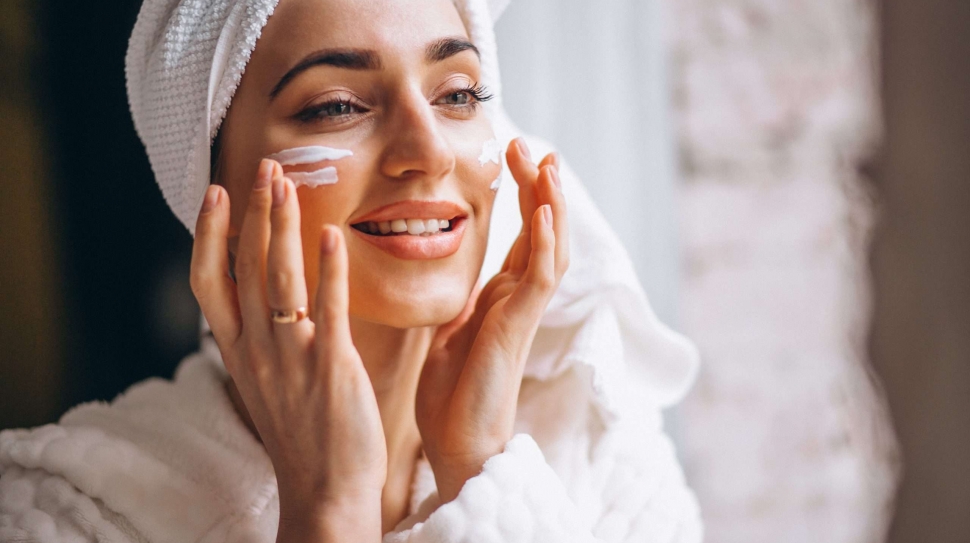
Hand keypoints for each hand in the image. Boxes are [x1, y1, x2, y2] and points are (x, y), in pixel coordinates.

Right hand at [190, 159, 384, 542]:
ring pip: (279, 278)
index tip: (216, 192)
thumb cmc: (302, 433)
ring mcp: (291, 357)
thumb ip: (261, 336)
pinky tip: (333, 235)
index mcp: (237, 351)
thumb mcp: (265, 381)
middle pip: (245, 267)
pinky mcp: (330, 367)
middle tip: (264, 166)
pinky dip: (328, 270)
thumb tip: (264, 294)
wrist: (324, 490)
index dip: (208, 234)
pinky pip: (326, 309)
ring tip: (286, 182)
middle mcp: (256, 350)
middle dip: (253, 212)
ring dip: (281, 226)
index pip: (208, 282)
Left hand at [415, 138, 568, 502]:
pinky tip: (543, 212)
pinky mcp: (518, 328)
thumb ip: (456, 299)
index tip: (517, 156)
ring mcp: (522, 313)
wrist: (455, 446)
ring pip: (551, 247)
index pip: (523, 236)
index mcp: (501, 298)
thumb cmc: (449, 396)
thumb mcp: (447, 331)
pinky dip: (544, 243)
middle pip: (542, 231)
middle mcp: (518, 300)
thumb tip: (444, 273)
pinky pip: (540, 279)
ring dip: (551, 204)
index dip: (525, 196)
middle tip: (533, 145)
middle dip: (540, 187)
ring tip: (548, 162)